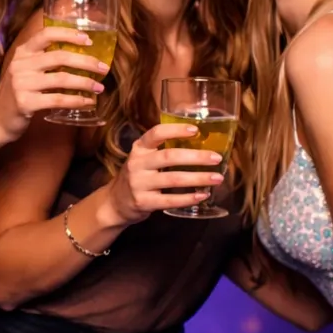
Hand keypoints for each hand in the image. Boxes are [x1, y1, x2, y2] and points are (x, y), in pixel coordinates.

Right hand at [0, 25, 108, 140]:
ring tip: (99, 87)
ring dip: (85, 83)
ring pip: (62, 79)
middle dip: (86, 62)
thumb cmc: (16, 94)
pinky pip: (58, 100)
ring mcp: (22, 84)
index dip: (69, 34)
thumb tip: (78, 56)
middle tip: (103, 68)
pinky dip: (76, 101)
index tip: (89, 39)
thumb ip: (42, 61)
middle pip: (60, 57)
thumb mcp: (24, 71)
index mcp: (22, 53)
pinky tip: (87, 102)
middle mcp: (20, 65)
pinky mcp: (25, 103)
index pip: (46, 34)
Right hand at [102, 123, 225, 225]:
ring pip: (173, 179)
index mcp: (139, 149)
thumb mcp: (144, 159)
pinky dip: (188, 198)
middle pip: (169, 156)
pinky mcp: (143, 202)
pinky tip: (203, 195)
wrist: (115, 202)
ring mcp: (139, 184)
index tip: (195, 129)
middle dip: (196, 157)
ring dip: (198, 178)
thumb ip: (163, 150)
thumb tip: (200, 143)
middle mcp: (137, 164)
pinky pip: (170, 200)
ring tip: (217, 178)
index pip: (156, 133)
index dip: (175, 130)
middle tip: (216, 158)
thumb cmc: (138, 176)